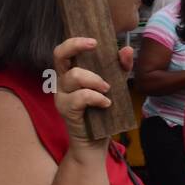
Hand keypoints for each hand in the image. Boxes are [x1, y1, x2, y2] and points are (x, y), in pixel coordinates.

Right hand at [51, 37, 127, 157]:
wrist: (94, 144)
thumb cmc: (102, 112)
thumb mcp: (115, 87)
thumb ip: (120, 68)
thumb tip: (125, 49)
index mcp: (71, 72)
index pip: (63, 51)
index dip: (75, 41)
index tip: (94, 40)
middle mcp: (62, 81)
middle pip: (59, 55)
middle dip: (76, 46)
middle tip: (94, 45)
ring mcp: (61, 96)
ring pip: (74, 76)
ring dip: (95, 80)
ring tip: (107, 89)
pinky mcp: (65, 110)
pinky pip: (80, 97)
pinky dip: (96, 98)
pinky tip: (106, 103)